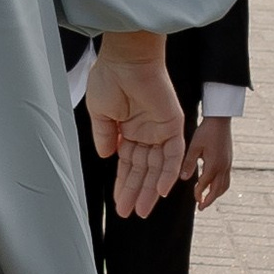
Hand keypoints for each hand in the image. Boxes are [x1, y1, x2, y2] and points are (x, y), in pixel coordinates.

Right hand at [85, 34, 186, 217]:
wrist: (127, 60)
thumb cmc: (110, 79)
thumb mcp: (99, 112)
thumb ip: (104, 136)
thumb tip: (106, 157)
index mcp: (128, 129)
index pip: (128, 163)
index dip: (123, 183)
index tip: (118, 203)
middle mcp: (146, 133)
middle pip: (142, 170)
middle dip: (135, 192)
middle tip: (129, 213)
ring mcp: (160, 130)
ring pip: (158, 167)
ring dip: (150, 189)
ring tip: (142, 210)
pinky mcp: (174, 126)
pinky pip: (173, 155)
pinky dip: (168, 173)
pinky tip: (160, 191)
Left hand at [187, 115, 234, 209]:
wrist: (221, 120)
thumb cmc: (206, 131)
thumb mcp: (194, 146)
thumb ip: (188, 163)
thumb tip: (183, 179)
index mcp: (214, 164)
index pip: (205, 185)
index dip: (199, 194)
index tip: (194, 200)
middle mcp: (223, 167)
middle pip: (218, 190)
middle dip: (210, 200)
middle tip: (201, 207)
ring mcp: (228, 164)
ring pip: (224, 186)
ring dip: (216, 194)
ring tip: (208, 200)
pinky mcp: (229, 161)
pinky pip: (227, 179)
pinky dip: (220, 187)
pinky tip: (213, 186)